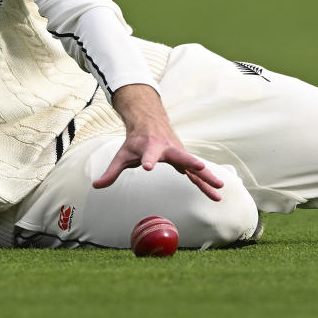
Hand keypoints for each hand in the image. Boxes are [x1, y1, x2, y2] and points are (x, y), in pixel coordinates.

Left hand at [92, 84, 223, 200]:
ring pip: (194, 166)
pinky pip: (197, 174)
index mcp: (151, 147)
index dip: (148, 160)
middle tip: (200, 167)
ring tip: (220, 188)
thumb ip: (112, 172)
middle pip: (181, 155)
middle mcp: (168, 149)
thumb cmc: (136, 141)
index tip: (147, 167)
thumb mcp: (122, 155)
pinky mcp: (184, 161)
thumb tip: (97, 186)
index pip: (149, 154)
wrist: (150, 122)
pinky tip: (217, 195)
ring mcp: (179, 154)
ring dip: (207, 176)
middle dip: (191, 162)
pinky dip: (206, 183)